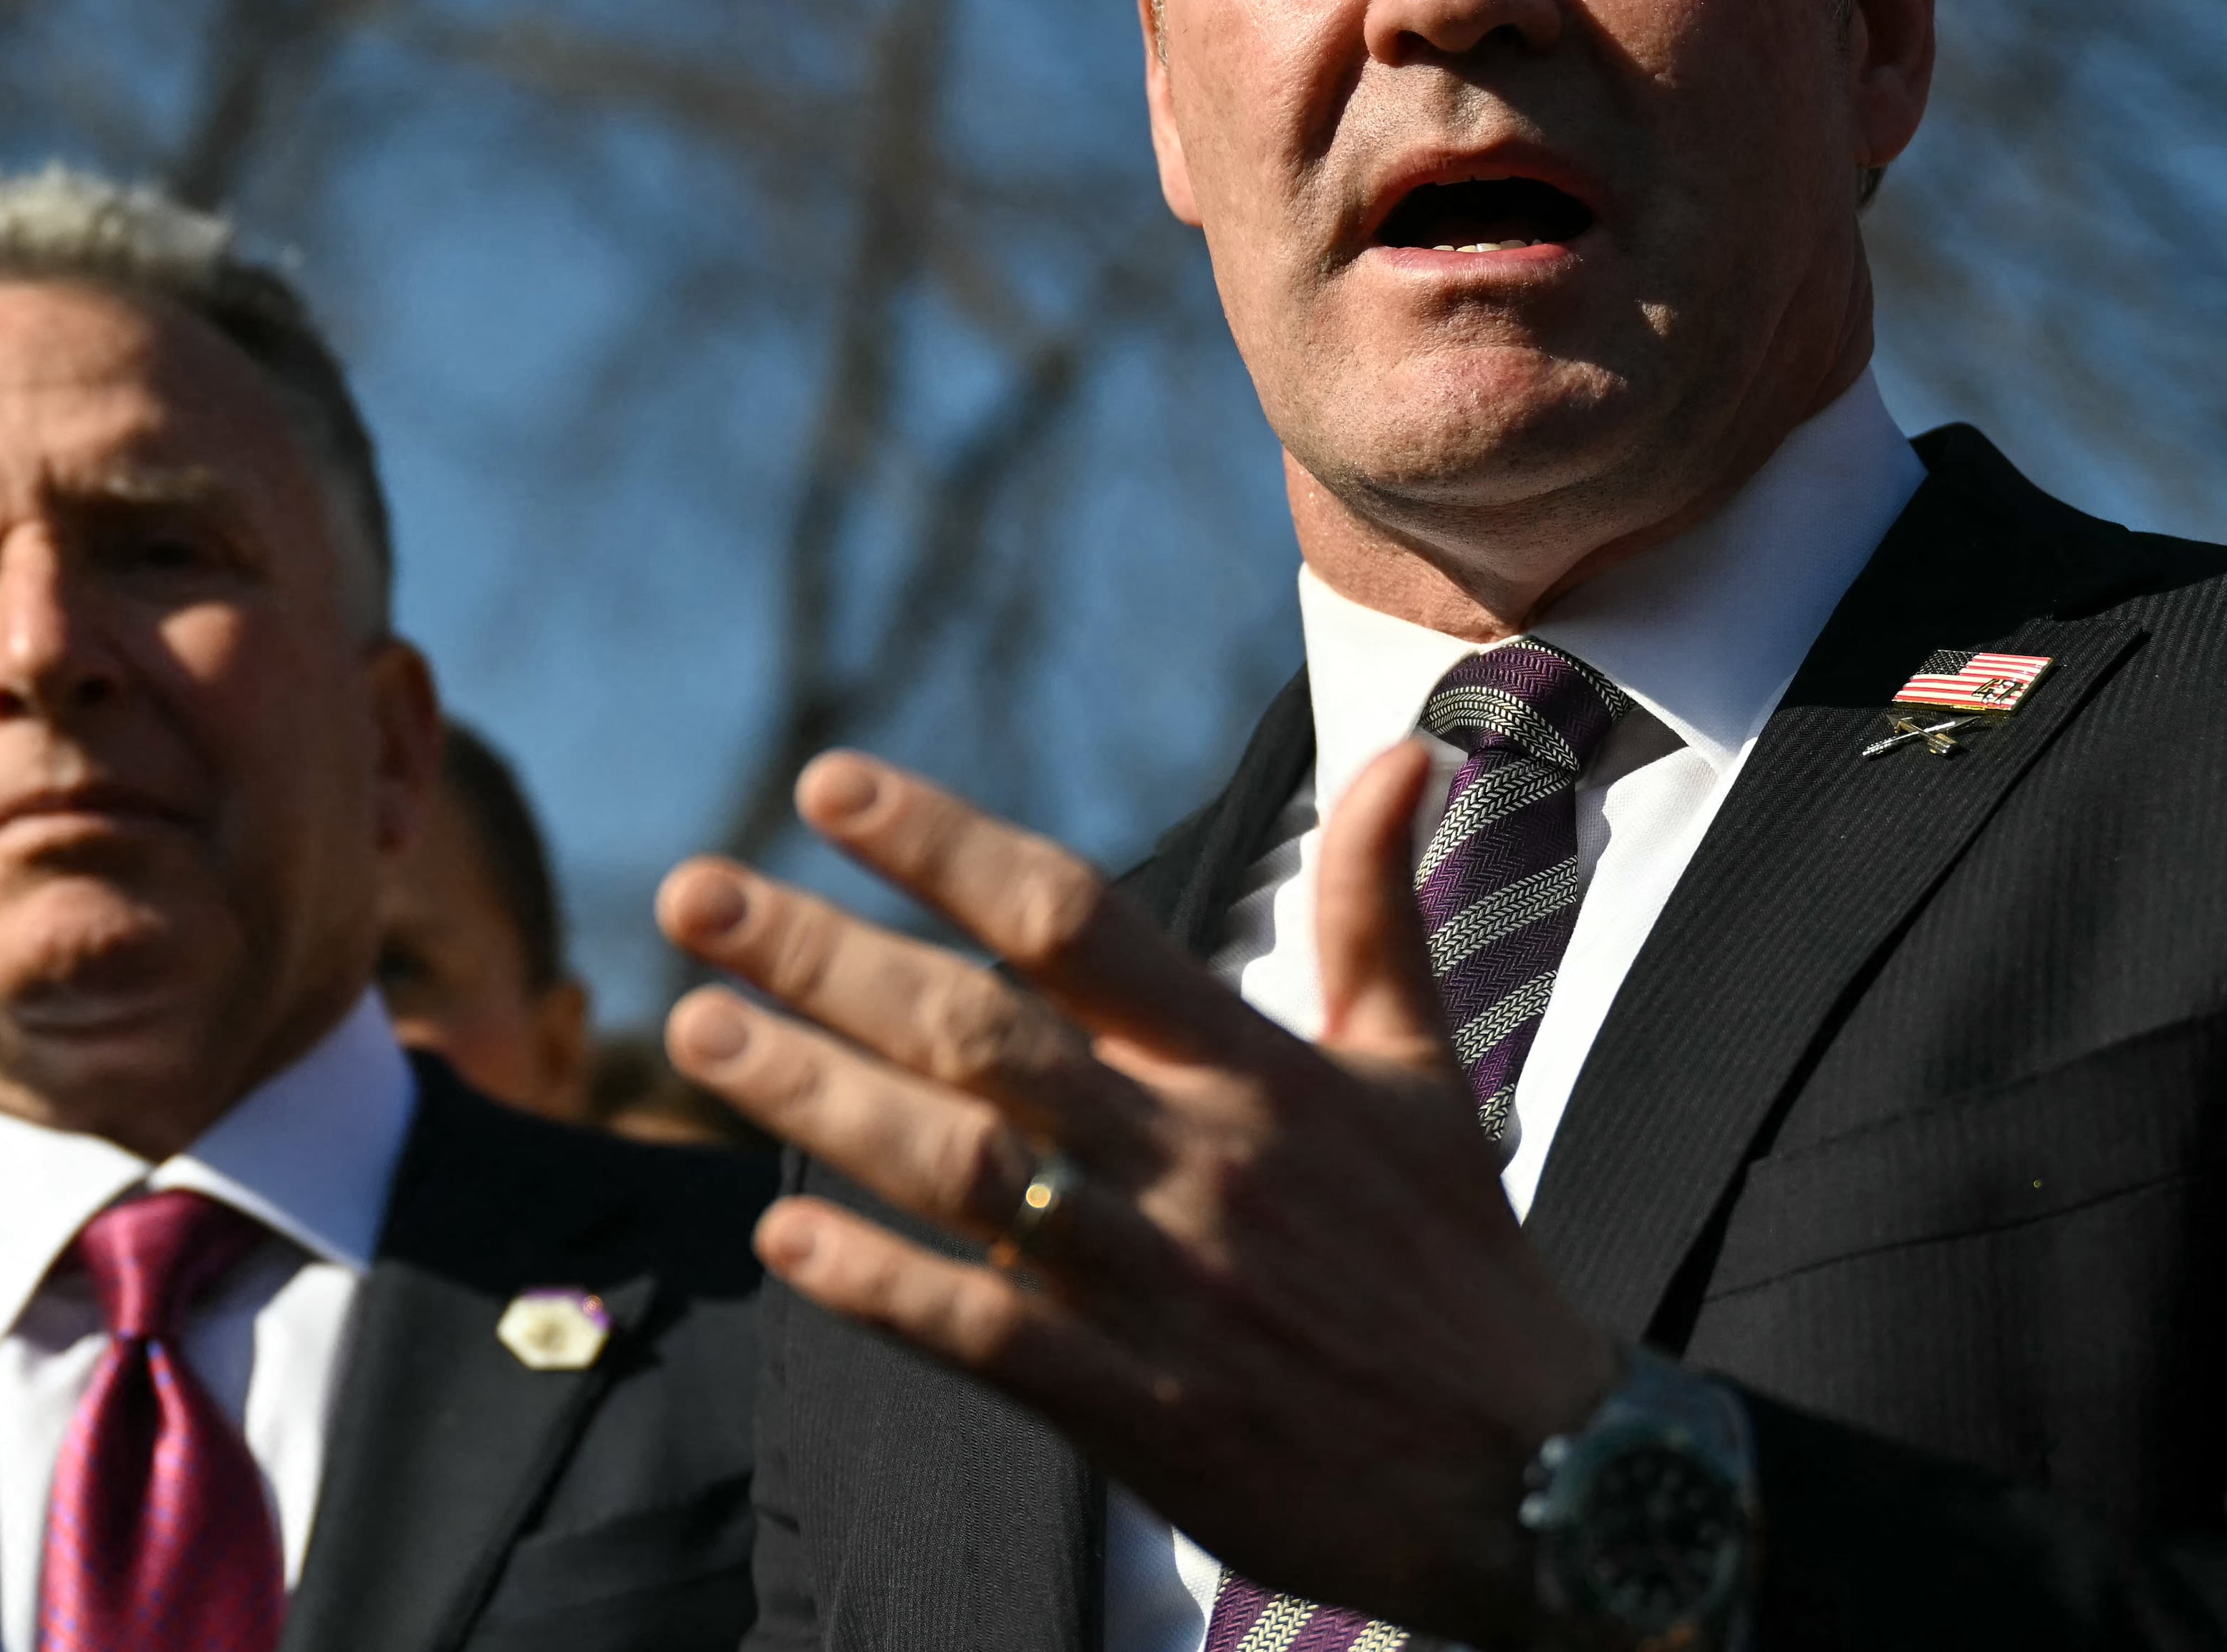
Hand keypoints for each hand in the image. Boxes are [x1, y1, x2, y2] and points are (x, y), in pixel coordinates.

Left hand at [656, 741, 1622, 1646]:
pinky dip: (880, 1284)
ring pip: (960, 1171)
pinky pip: (985, 1335)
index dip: (945, 845)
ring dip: (815, 1099)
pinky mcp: (1143, 1413)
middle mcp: (1196, 1157)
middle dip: (824, 957)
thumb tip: (1401, 748)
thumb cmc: (1458, 1260)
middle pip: (981, 1030)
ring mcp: (1163, 1286)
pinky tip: (781, 1238)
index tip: (826, 785)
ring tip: (695, 1033)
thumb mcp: (1423, 1070)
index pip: (1077, 918)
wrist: (1535, 1478)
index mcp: (1253, 1065)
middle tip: (691, 896)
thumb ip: (1378, 909)